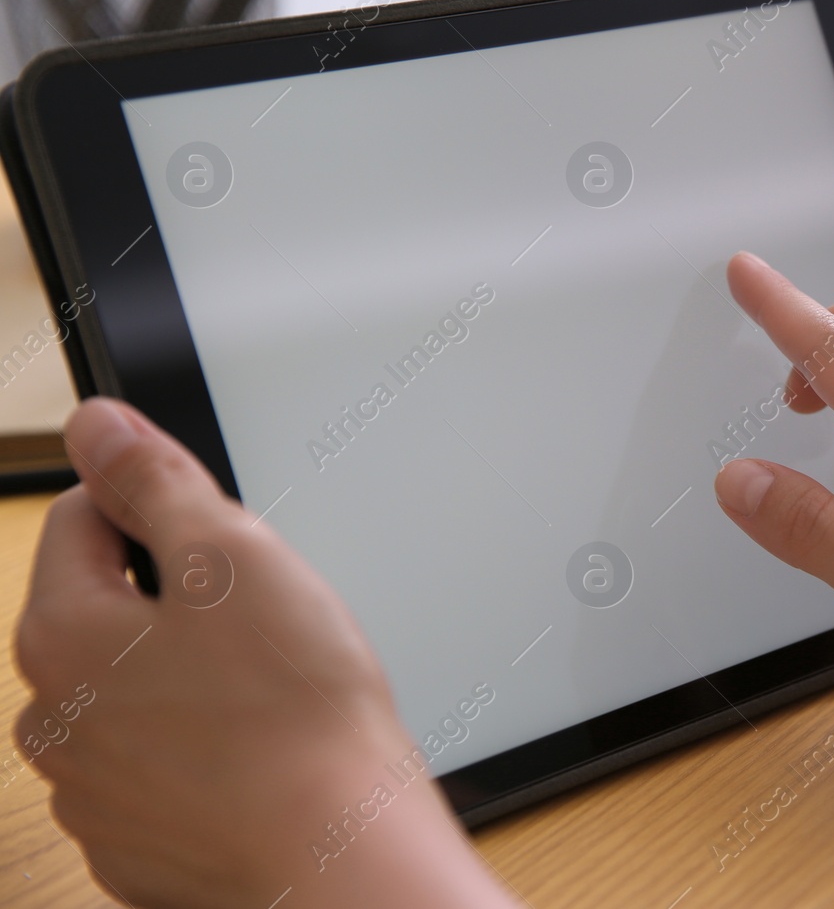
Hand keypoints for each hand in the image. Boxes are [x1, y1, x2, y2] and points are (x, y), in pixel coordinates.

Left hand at [12, 399, 516, 908]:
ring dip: (188, 677)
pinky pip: (158, 768)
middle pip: (106, 610)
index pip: (82, 518)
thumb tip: (94, 425)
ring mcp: (90, 790)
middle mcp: (52, 718)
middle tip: (262, 618)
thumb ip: (153, 479)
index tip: (221, 532)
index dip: (161, 508)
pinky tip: (261, 751)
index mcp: (61, 633)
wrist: (336, 854)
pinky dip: (201, 751)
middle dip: (178, 599)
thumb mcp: (233, 556)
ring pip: (134, 693)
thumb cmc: (294, 712)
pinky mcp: (134, 841)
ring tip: (269, 692)